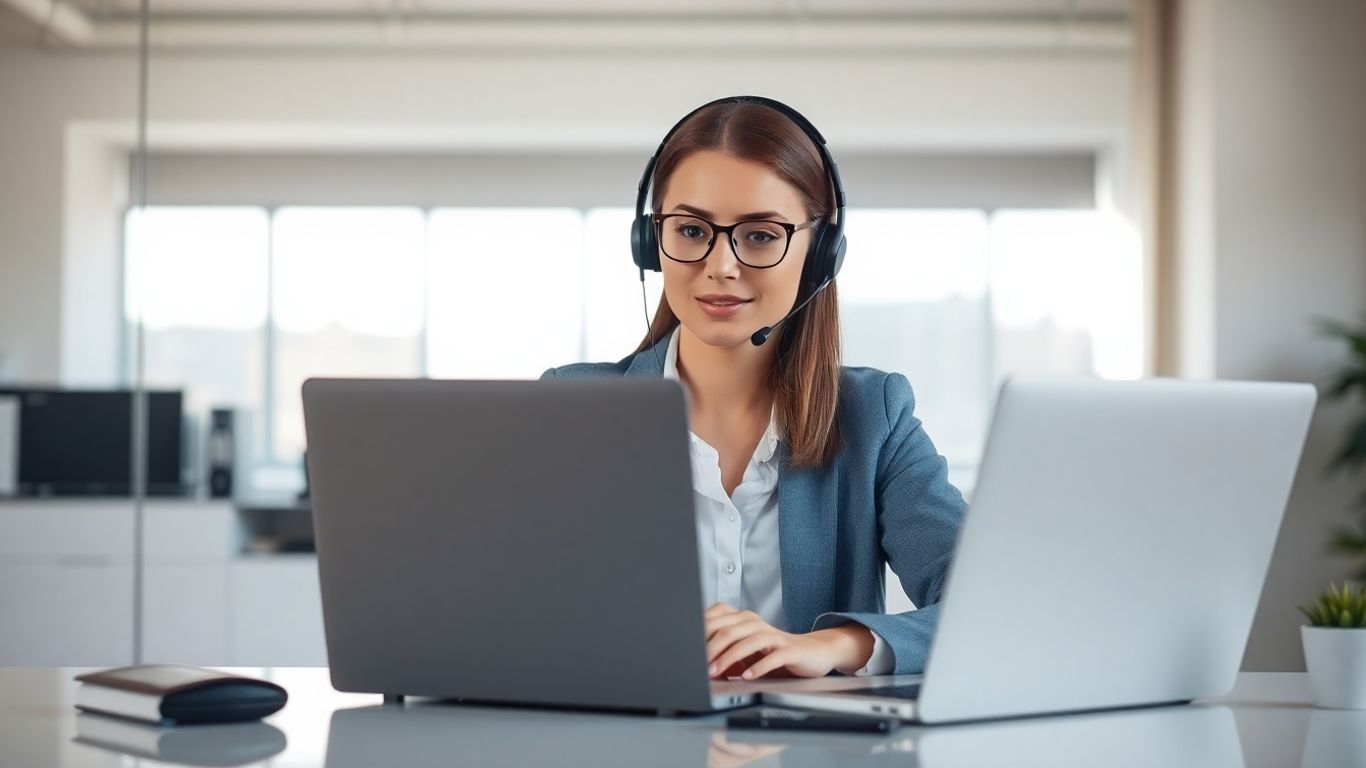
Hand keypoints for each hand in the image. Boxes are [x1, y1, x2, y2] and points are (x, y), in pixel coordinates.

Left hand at [703, 602, 873, 679]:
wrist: (811, 653)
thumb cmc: (773, 652)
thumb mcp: (745, 649)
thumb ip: (724, 649)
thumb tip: (695, 661)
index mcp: (742, 619)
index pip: (715, 620)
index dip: (699, 636)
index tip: (686, 652)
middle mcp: (756, 623)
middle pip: (728, 630)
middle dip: (709, 649)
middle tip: (697, 667)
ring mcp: (773, 635)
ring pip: (747, 641)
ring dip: (728, 658)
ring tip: (715, 673)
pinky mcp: (789, 649)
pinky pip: (772, 656)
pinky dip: (757, 667)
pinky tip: (746, 676)